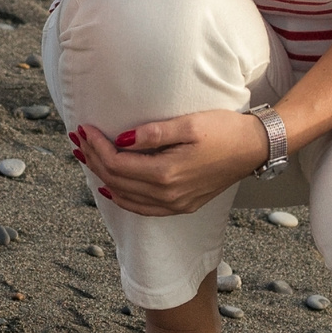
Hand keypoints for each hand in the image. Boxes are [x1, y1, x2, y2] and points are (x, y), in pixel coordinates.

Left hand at [72, 110, 267, 216]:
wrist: (254, 149)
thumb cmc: (224, 130)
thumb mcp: (188, 124)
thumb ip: (152, 133)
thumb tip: (121, 140)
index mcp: (165, 174)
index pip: (116, 163)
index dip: (96, 145)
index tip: (84, 128)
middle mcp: (167, 195)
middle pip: (115, 180)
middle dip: (92, 158)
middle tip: (78, 139)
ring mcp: (174, 204)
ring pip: (124, 196)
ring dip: (102, 177)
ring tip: (86, 157)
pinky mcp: (181, 206)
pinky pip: (142, 208)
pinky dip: (121, 197)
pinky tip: (111, 187)